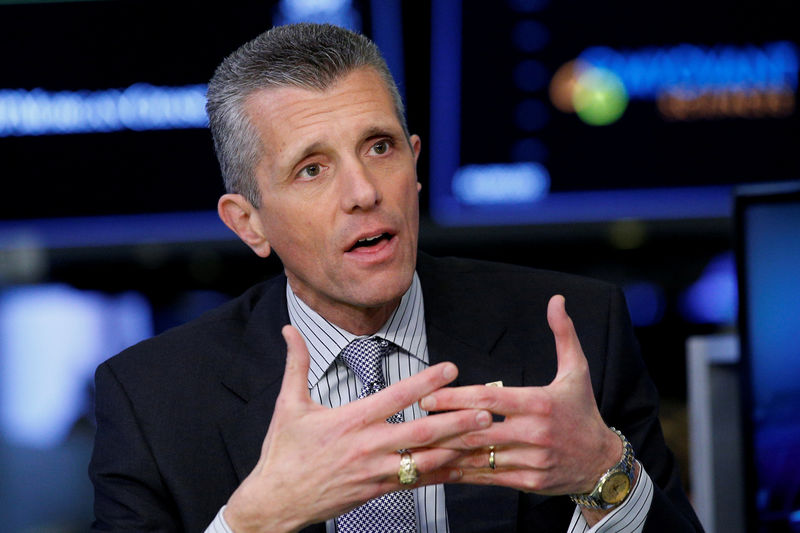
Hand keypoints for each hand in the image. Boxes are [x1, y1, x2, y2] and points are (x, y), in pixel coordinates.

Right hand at [224, 325, 492, 532]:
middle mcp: (368, 446)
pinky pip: (415, 482)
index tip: (450, 369)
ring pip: (425, 459)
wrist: (277, 501)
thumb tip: (289, 329)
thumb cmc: (283, 452)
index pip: (396, 396)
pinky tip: (459, 467)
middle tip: (485, 411)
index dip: (425, 382)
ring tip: (482, 437)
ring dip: (456, 447)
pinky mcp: (377, 490)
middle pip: (421, 431)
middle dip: (456, 421)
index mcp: (351, 420)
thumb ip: (296, 364)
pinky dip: (439, 474)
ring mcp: (375, 471)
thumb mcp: (288, 404)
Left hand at [419, 295, 621, 496]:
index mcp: (539, 403)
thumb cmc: (583, 412)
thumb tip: (556, 300)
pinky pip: (489, 477)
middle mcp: (534, 433)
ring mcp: (531, 460)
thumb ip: (563, 334)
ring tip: (421, 446)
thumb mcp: (577, 371)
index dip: (455, 398)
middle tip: (415, 420)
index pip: (488, 398)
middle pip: (477, 429)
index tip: (428, 396)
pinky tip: (443, 468)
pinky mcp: (529, 483)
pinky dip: (463, 473)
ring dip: (448, 452)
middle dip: (443, 425)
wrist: (602, 462)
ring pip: (480, 457)